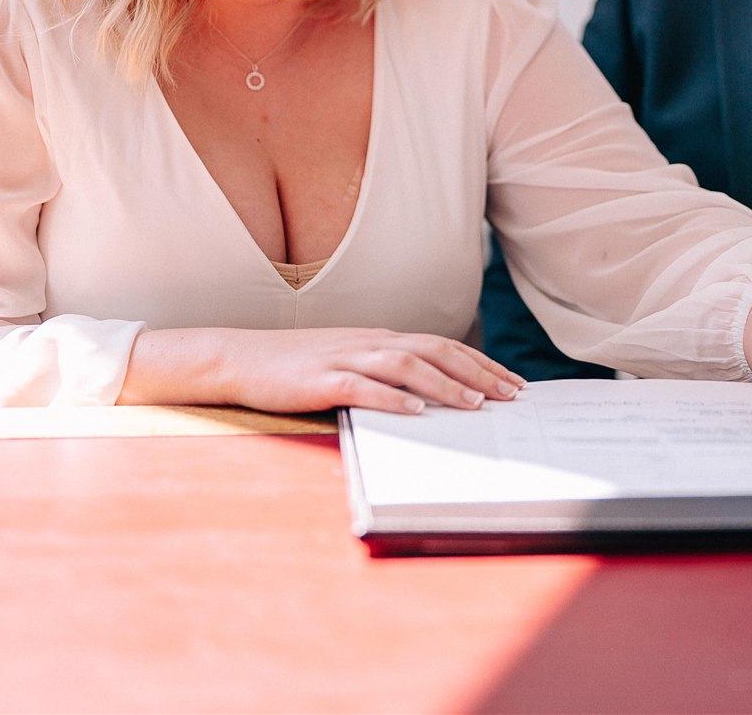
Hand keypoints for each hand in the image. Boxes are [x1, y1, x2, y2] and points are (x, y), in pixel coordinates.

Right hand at [224, 328, 525, 414]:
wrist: (240, 358)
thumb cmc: (297, 366)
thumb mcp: (349, 361)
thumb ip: (385, 371)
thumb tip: (428, 393)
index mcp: (379, 339)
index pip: (442, 346)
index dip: (480, 363)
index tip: (511, 382)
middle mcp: (369, 343)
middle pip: (435, 351)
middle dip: (477, 373)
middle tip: (510, 394)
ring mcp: (345, 358)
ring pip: (406, 365)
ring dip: (444, 385)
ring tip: (474, 404)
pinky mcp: (320, 379)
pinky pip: (361, 387)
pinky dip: (391, 399)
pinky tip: (414, 412)